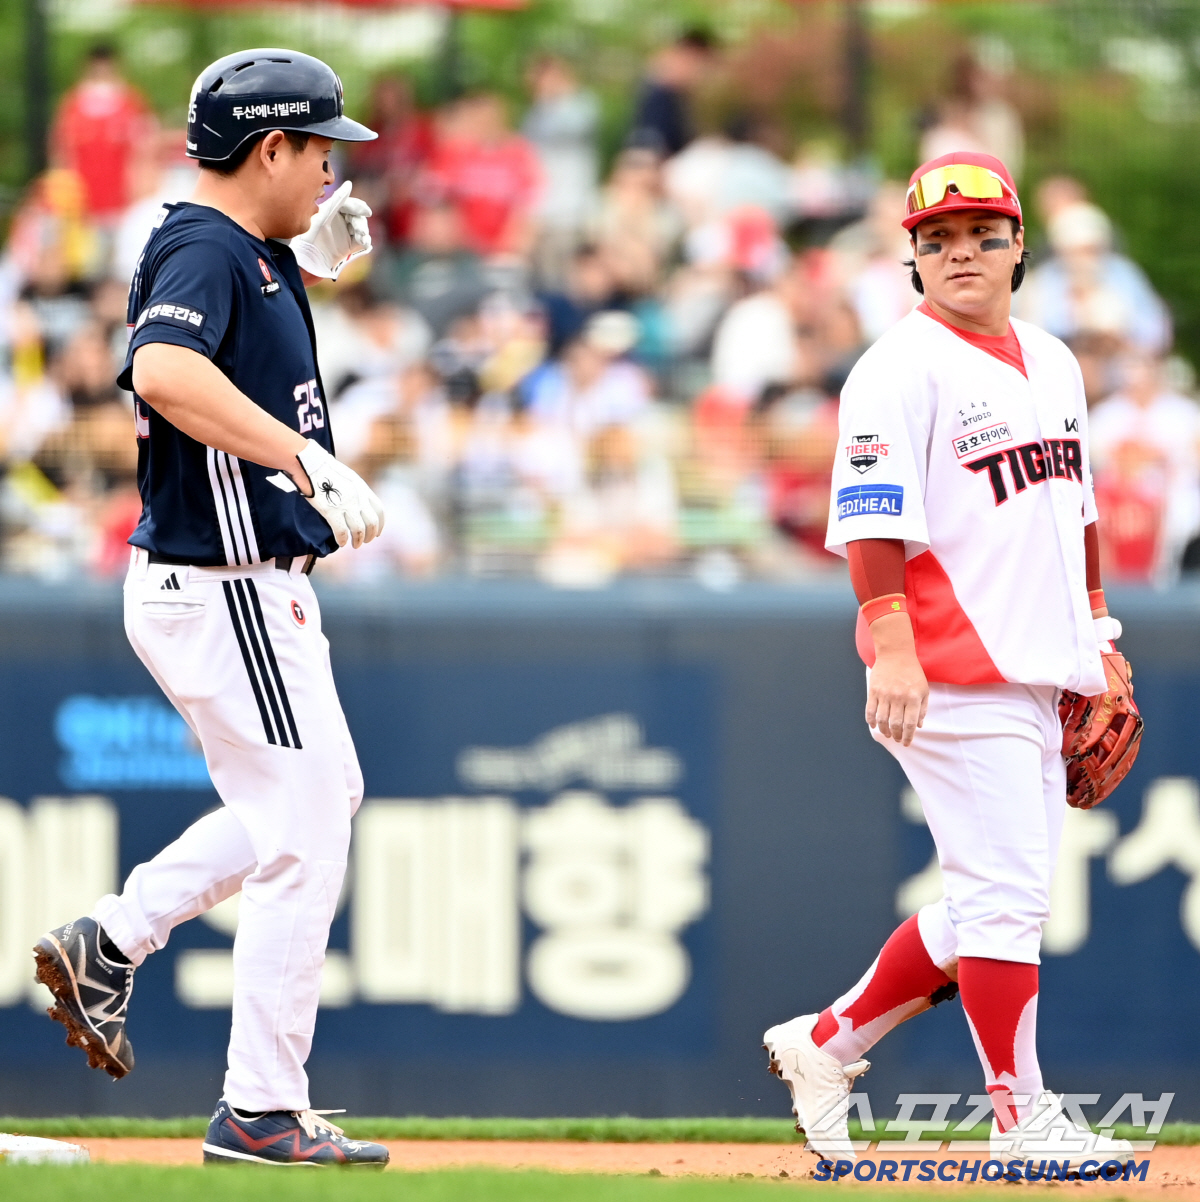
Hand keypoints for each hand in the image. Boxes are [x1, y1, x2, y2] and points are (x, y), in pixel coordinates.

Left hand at [290, 180, 372, 280]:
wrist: (306, 261)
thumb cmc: (309, 237)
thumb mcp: (324, 216)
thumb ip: (338, 200)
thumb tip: (350, 184)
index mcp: (330, 210)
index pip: (349, 204)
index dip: (358, 207)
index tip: (367, 211)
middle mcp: (338, 220)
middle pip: (357, 215)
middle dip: (360, 221)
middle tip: (360, 230)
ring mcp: (344, 233)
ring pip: (360, 227)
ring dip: (363, 231)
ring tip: (361, 237)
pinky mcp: (348, 246)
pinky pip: (361, 240)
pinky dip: (365, 240)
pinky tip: (364, 242)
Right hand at [294, 440, 384, 548]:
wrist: (309, 463)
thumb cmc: (325, 470)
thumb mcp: (348, 477)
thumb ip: (356, 491)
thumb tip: (357, 505)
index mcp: (363, 488)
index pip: (379, 510)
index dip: (381, 524)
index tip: (378, 533)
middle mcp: (358, 497)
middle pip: (372, 523)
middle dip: (370, 535)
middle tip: (366, 542)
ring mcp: (346, 505)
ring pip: (359, 530)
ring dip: (358, 541)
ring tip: (355, 545)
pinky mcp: (331, 511)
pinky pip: (341, 531)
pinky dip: (343, 540)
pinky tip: (341, 542)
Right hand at [865, 612, 927, 745]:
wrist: (896, 654)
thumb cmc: (912, 672)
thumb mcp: (924, 689)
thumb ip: (922, 708)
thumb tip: (919, 726)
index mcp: (913, 698)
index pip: (910, 724)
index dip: (908, 736)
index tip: (907, 743)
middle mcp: (898, 698)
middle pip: (895, 724)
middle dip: (897, 735)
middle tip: (897, 739)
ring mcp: (884, 694)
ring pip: (882, 720)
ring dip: (884, 730)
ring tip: (888, 734)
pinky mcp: (873, 691)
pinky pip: (870, 710)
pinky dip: (871, 721)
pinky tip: (874, 725)